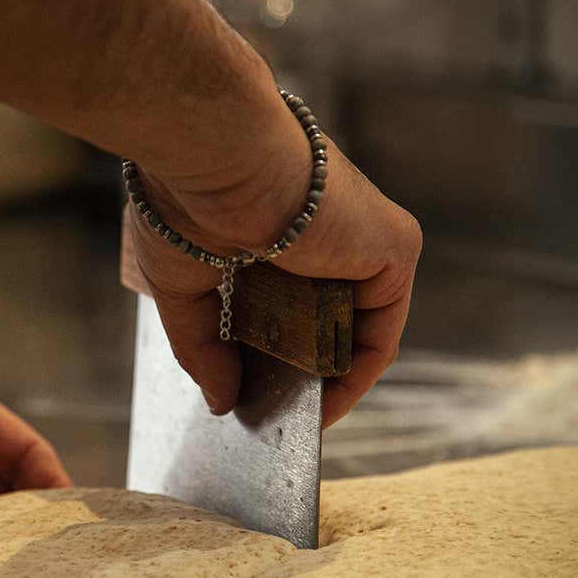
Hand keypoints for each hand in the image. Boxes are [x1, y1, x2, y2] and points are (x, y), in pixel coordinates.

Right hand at [127, 87, 421, 426]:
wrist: (217, 157)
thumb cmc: (185, 198)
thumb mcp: (183, 287)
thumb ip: (204, 347)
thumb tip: (220, 402)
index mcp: (280, 224)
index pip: (291, 300)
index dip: (272, 353)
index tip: (248, 392)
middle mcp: (329, 230)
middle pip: (324, 318)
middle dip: (296, 372)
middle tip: (266, 415)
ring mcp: (365, 238)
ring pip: (354, 328)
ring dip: (326, 380)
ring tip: (290, 420)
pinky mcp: (394, 247)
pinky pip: (381, 331)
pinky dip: (355, 375)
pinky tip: (320, 406)